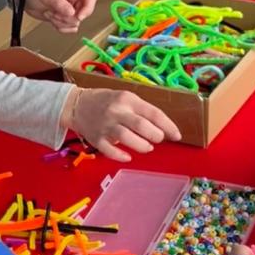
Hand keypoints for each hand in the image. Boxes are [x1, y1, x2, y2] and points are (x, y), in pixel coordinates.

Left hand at [25, 0, 96, 32]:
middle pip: (84, 12)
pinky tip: (52, 20)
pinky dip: (61, 27)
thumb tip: (71, 12)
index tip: (79, 17)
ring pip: (76, 22)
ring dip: (62, 22)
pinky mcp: (65, 17)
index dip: (88, 8)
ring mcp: (70, 9)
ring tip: (50, 14)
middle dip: (69, 17)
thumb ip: (58, 3)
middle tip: (55, 13)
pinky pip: (70, 28)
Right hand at [61, 87, 181, 161]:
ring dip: (142, 146)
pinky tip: (128, 157)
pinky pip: (110, 151)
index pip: (153, 113)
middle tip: (158, 139)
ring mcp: (106, 126)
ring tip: (147, 147)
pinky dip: (121, 156)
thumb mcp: (125, 98)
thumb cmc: (107, 102)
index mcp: (127, 99)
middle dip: (156, 136)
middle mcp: (117, 111)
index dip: (168, 126)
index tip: (177, 135)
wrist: (77, 105)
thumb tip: (163, 129)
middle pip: (142, 126)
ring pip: (127, 138)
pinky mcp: (96, 139)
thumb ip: (142, 111)